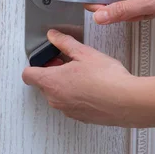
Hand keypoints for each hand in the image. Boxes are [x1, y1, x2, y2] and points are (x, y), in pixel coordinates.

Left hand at [22, 29, 140, 126]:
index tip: (47, 58)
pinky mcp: (80, 117)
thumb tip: (54, 36)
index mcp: (51, 82)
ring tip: (84, 73)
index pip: (28, 75)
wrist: (126, 102)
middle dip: (52, 72)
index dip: (35, 64)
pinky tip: (92, 86)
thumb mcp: (84, 53)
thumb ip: (65, 43)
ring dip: (64, 84)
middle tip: (68, 62)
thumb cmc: (107, 80)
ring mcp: (67, 110)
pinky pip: (70, 104)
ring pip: (57, 95)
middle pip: (43, 84)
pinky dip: (76, 95)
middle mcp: (55, 99)